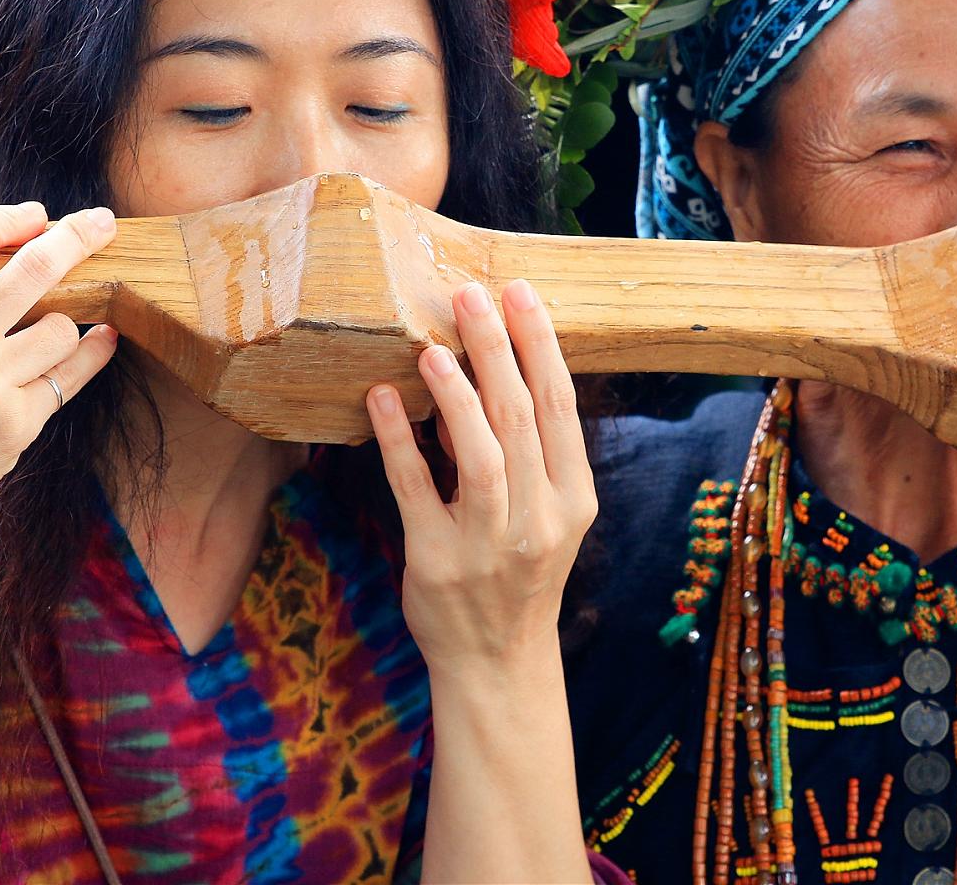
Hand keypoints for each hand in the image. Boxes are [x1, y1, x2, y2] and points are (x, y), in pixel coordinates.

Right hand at [0, 202, 121, 578]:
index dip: (6, 215)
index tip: (35, 215)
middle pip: (36, 264)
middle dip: (78, 235)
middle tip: (102, 222)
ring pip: (60, 325)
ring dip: (62, 325)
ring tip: (50, 333)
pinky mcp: (16, 423)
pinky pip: (70, 374)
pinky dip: (89, 355)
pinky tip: (102, 340)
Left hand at [366, 279, 596, 675]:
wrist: (497, 662)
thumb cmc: (519, 573)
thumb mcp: (548, 516)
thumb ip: (532, 453)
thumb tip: (495, 367)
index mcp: (575, 500)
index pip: (562, 407)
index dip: (541, 346)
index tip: (520, 293)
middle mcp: (539, 520)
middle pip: (522, 419)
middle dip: (498, 350)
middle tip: (471, 296)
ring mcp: (488, 545)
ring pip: (481, 455)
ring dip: (457, 395)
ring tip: (432, 346)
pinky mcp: (436, 563)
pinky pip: (416, 491)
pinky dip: (398, 442)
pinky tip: (382, 398)